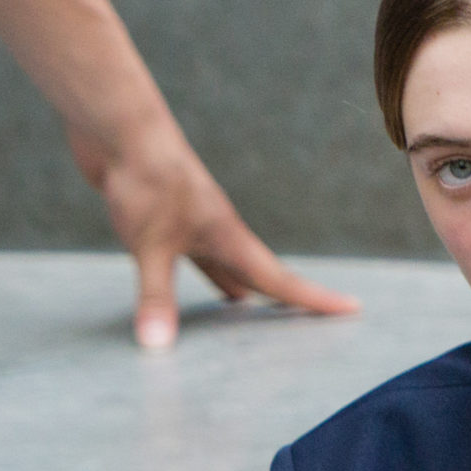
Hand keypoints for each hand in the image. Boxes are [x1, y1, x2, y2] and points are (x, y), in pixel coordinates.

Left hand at [89, 125, 360, 348]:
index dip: (316, 299)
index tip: (352, 309)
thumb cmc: (143, 177)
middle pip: (259, 274)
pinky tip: (197, 277)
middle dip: (285, 300)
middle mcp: (217, 230)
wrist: (117, 124)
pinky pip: (192, 256)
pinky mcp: (164, 217)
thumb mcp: (150, 245)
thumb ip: (157, 297)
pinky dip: (203, 274)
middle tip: (314, 321)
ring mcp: (191, 223)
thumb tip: (158, 347)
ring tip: (249, 313)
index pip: (279, 278)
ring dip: (239, 289)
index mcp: (228, 237)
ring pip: (224, 265)